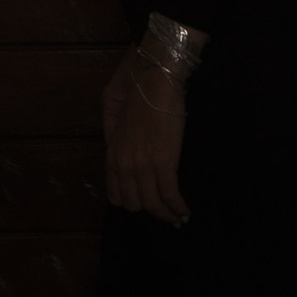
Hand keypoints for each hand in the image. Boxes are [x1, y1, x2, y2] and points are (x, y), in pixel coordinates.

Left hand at [103, 46, 190, 223]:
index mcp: (112, 153)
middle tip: (164, 211)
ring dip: (166, 215)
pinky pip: (170, 194)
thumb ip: (113, 130)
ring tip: (178, 219)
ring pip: (152, 204)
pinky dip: (178, 207)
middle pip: (134, 204)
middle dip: (149, 210)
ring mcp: (143, 165)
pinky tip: (185, 212)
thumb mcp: (111, 108)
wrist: (154, 76)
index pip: (116, 193)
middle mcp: (124, 164)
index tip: (145, 203)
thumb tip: (119, 141)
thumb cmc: (134, 84)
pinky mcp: (164, 162)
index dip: (131, 202)